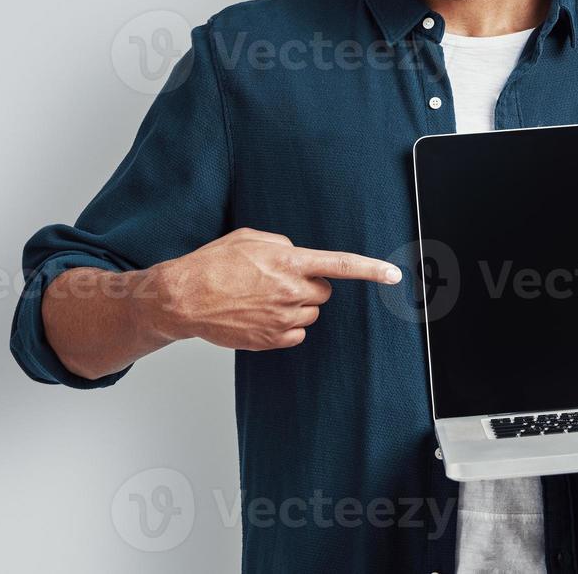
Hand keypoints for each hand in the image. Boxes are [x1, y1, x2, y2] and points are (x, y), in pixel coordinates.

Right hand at [151, 227, 401, 350]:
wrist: (183, 298)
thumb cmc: (212, 264)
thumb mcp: (249, 238)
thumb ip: (283, 245)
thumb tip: (299, 257)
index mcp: (289, 262)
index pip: (341, 265)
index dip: (371, 269)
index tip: (394, 275)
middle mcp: (291, 291)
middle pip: (324, 293)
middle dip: (308, 287)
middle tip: (278, 282)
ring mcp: (282, 318)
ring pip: (310, 314)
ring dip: (295, 306)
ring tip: (261, 298)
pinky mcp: (272, 340)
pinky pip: (296, 334)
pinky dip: (284, 326)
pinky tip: (259, 316)